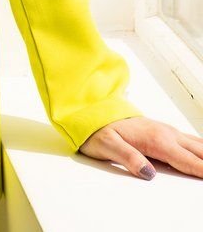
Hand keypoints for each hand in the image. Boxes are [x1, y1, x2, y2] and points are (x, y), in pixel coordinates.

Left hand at [78, 116, 202, 180]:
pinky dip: (201, 148)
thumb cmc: (99, 130)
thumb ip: (129, 158)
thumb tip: (148, 173)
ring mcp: (165, 131)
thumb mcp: (108, 146)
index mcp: (155, 140)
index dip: (202, 170)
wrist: (93, 112)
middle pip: (197, 152)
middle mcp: (164, 133)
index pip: (186, 160)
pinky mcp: (164, 131)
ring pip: (196, 144)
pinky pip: (189, 140)